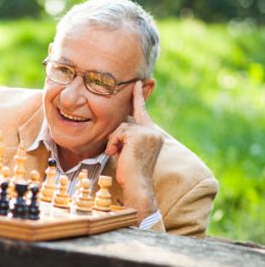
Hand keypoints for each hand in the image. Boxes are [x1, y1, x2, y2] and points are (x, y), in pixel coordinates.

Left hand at [105, 81, 163, 220]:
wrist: (137, 185)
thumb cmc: (129, 171)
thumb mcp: (129, 149)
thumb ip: (127, 136)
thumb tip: (118, 126)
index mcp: (152, 134)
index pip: (142, 111)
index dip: (138, 96)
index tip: (138, 81)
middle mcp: (153, 132)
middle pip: (124, 123)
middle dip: (116, 138)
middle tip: (118, 152)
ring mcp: (148, 133)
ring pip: (120, 128)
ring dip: (114, 142)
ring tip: (118, 155)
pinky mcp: (139, 136)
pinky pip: (117, 134)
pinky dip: (113, 144)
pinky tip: (117, 154)